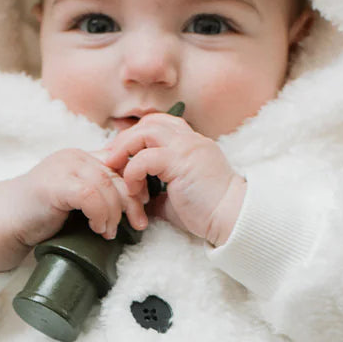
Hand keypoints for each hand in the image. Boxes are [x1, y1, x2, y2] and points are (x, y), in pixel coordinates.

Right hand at [13, 148, 149, 245]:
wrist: (5, 221)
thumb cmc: (43, 214)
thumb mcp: (77, 197)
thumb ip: (98, 192)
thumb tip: (136, 200)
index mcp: (82, 157)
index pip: (120, 164)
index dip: (136, 185)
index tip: (144, 205)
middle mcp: (74, 157)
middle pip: (117, 176)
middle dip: (132, 202)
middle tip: (138, 224)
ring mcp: (63, 168)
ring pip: (106, 187)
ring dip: (113, 214)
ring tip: (109, 232)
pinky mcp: (54, 185)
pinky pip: (90, 196)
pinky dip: (99, 214)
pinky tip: (97, 228)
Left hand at [99, 114, 245, 245]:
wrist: (232, 219)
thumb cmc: (207, 211)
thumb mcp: (176, 196)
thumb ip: (157, 189)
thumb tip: (135, 196)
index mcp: (191, 143)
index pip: (159, 123)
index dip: (136, 136)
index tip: (121, 156)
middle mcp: (190, 139)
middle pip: (149, 122)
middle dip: (125, 139)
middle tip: (110, 160)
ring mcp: (187, 147)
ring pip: (145, 132)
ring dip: (124, 149)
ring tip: (115, 169)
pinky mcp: (181, 162)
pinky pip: (145, 157)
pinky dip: (132, 171)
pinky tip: (133, 189)